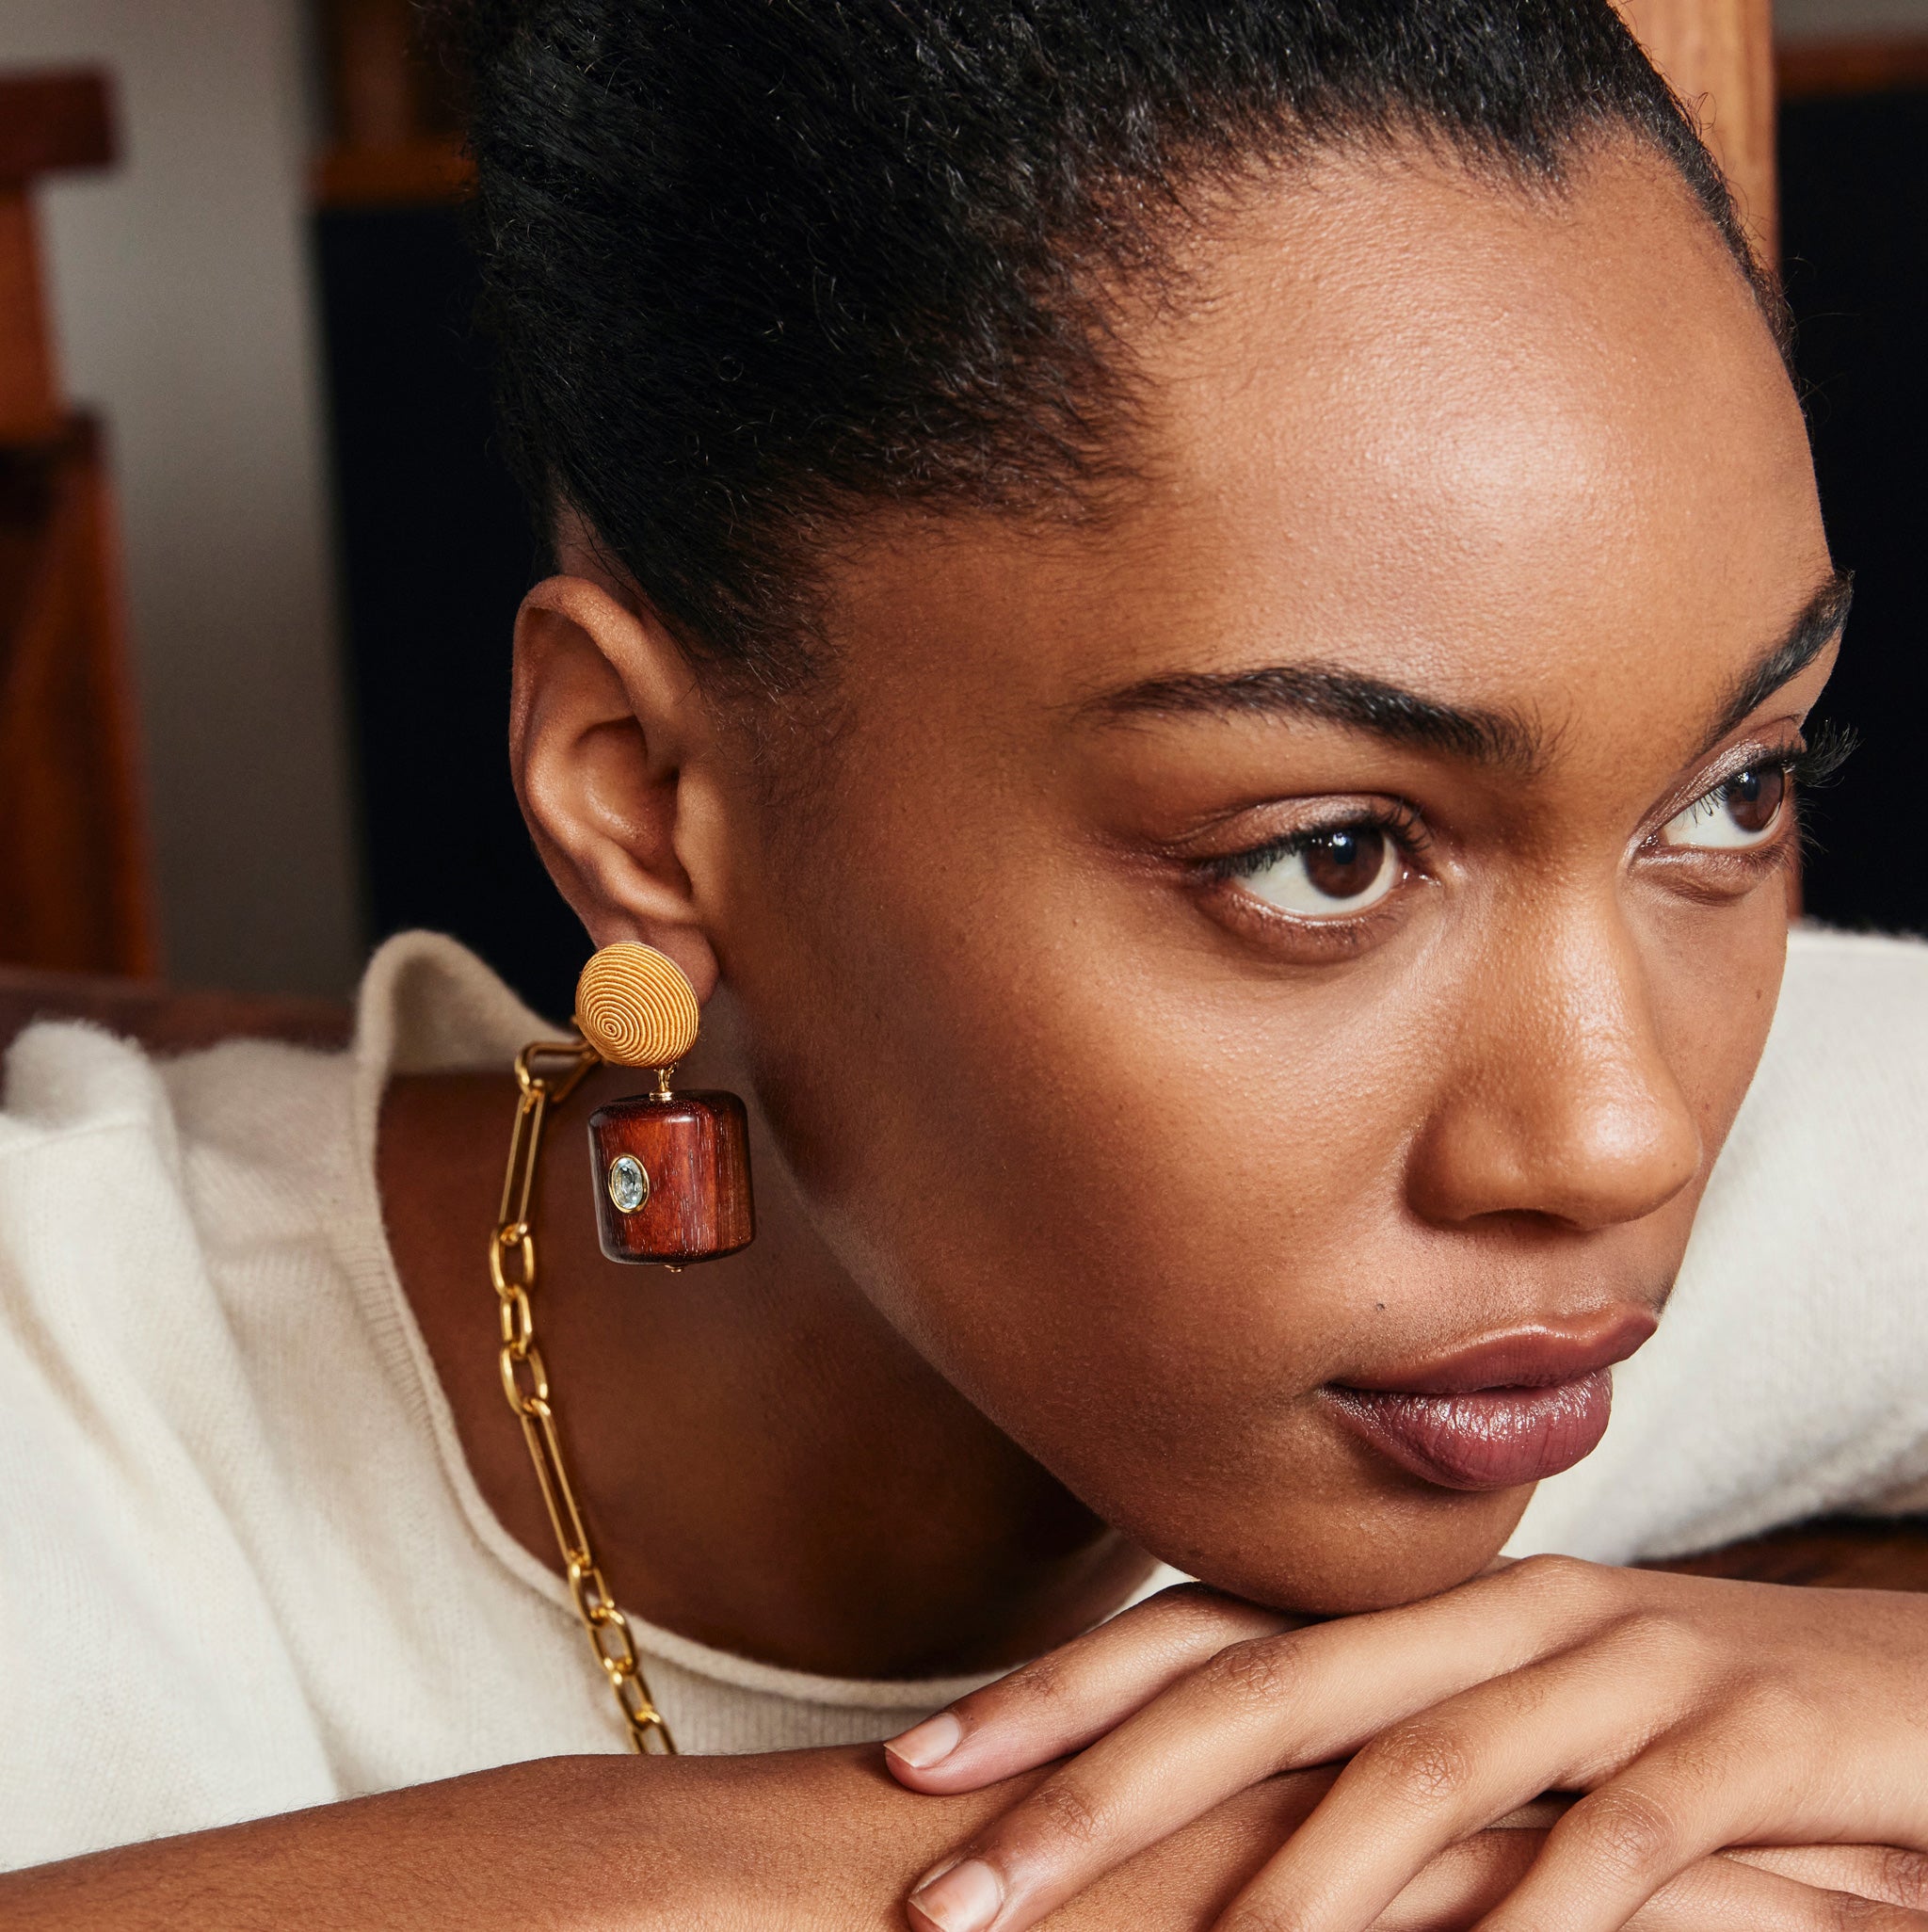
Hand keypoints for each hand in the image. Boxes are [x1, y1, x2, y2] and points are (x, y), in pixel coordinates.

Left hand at [884, 1561, 1927, 1930]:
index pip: (1211, 1636)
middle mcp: (1499, 1619)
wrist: (1925, 1686)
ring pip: (1423, 1765)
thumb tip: (1226, 1839)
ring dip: (1294, 1880)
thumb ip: (1384, 1757)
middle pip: (1269, 1692)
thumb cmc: (1699, 1727)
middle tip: (958, 1888)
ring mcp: (1623, 1672)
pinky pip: (1621, 1843)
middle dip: (1103, 1792)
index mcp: (1432, 1612)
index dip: (1062, 1697)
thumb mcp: (1528, 1727)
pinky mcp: (1748, 1748)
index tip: (920, 1770)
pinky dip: (1536, 1919)